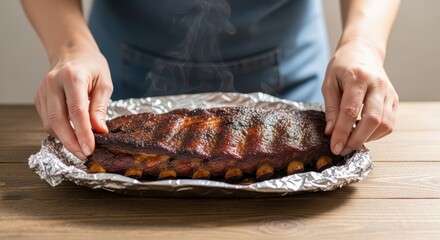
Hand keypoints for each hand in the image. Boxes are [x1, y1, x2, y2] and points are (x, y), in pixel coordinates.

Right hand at [34, 44, 112, 159]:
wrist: (72, 51)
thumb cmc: (92, 66)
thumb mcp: (104, 83)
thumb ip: (100, 108)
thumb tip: (99, 131)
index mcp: (72, 77)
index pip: (76, 111)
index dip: (83, 133)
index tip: (89, 149)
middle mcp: (52, 83)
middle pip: (57, 120)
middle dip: (70, 142)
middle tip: (83, 155)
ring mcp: (42, 90)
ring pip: (49, 123)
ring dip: (64, 139)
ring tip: (80, 147)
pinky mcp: (38, 97)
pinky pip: (47, 119)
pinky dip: (59, 131)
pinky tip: (71, 134)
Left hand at [322, 39, 398, 155]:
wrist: (362, 52)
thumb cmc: (342, 67)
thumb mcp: (329, 83)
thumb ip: (330, 108)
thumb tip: (331, 132)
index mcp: (358, 77)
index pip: (350, 110)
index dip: (342, 132)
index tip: (335, 147)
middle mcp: (378, 85)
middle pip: (372, 119)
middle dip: (356, 139)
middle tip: (343, 149)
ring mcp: (389, 92)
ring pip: (384, 124)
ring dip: (367, 138)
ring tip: (351, 141)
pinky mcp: (394, 100)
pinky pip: (390, 123)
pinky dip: (376, 134)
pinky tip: (362, 133)